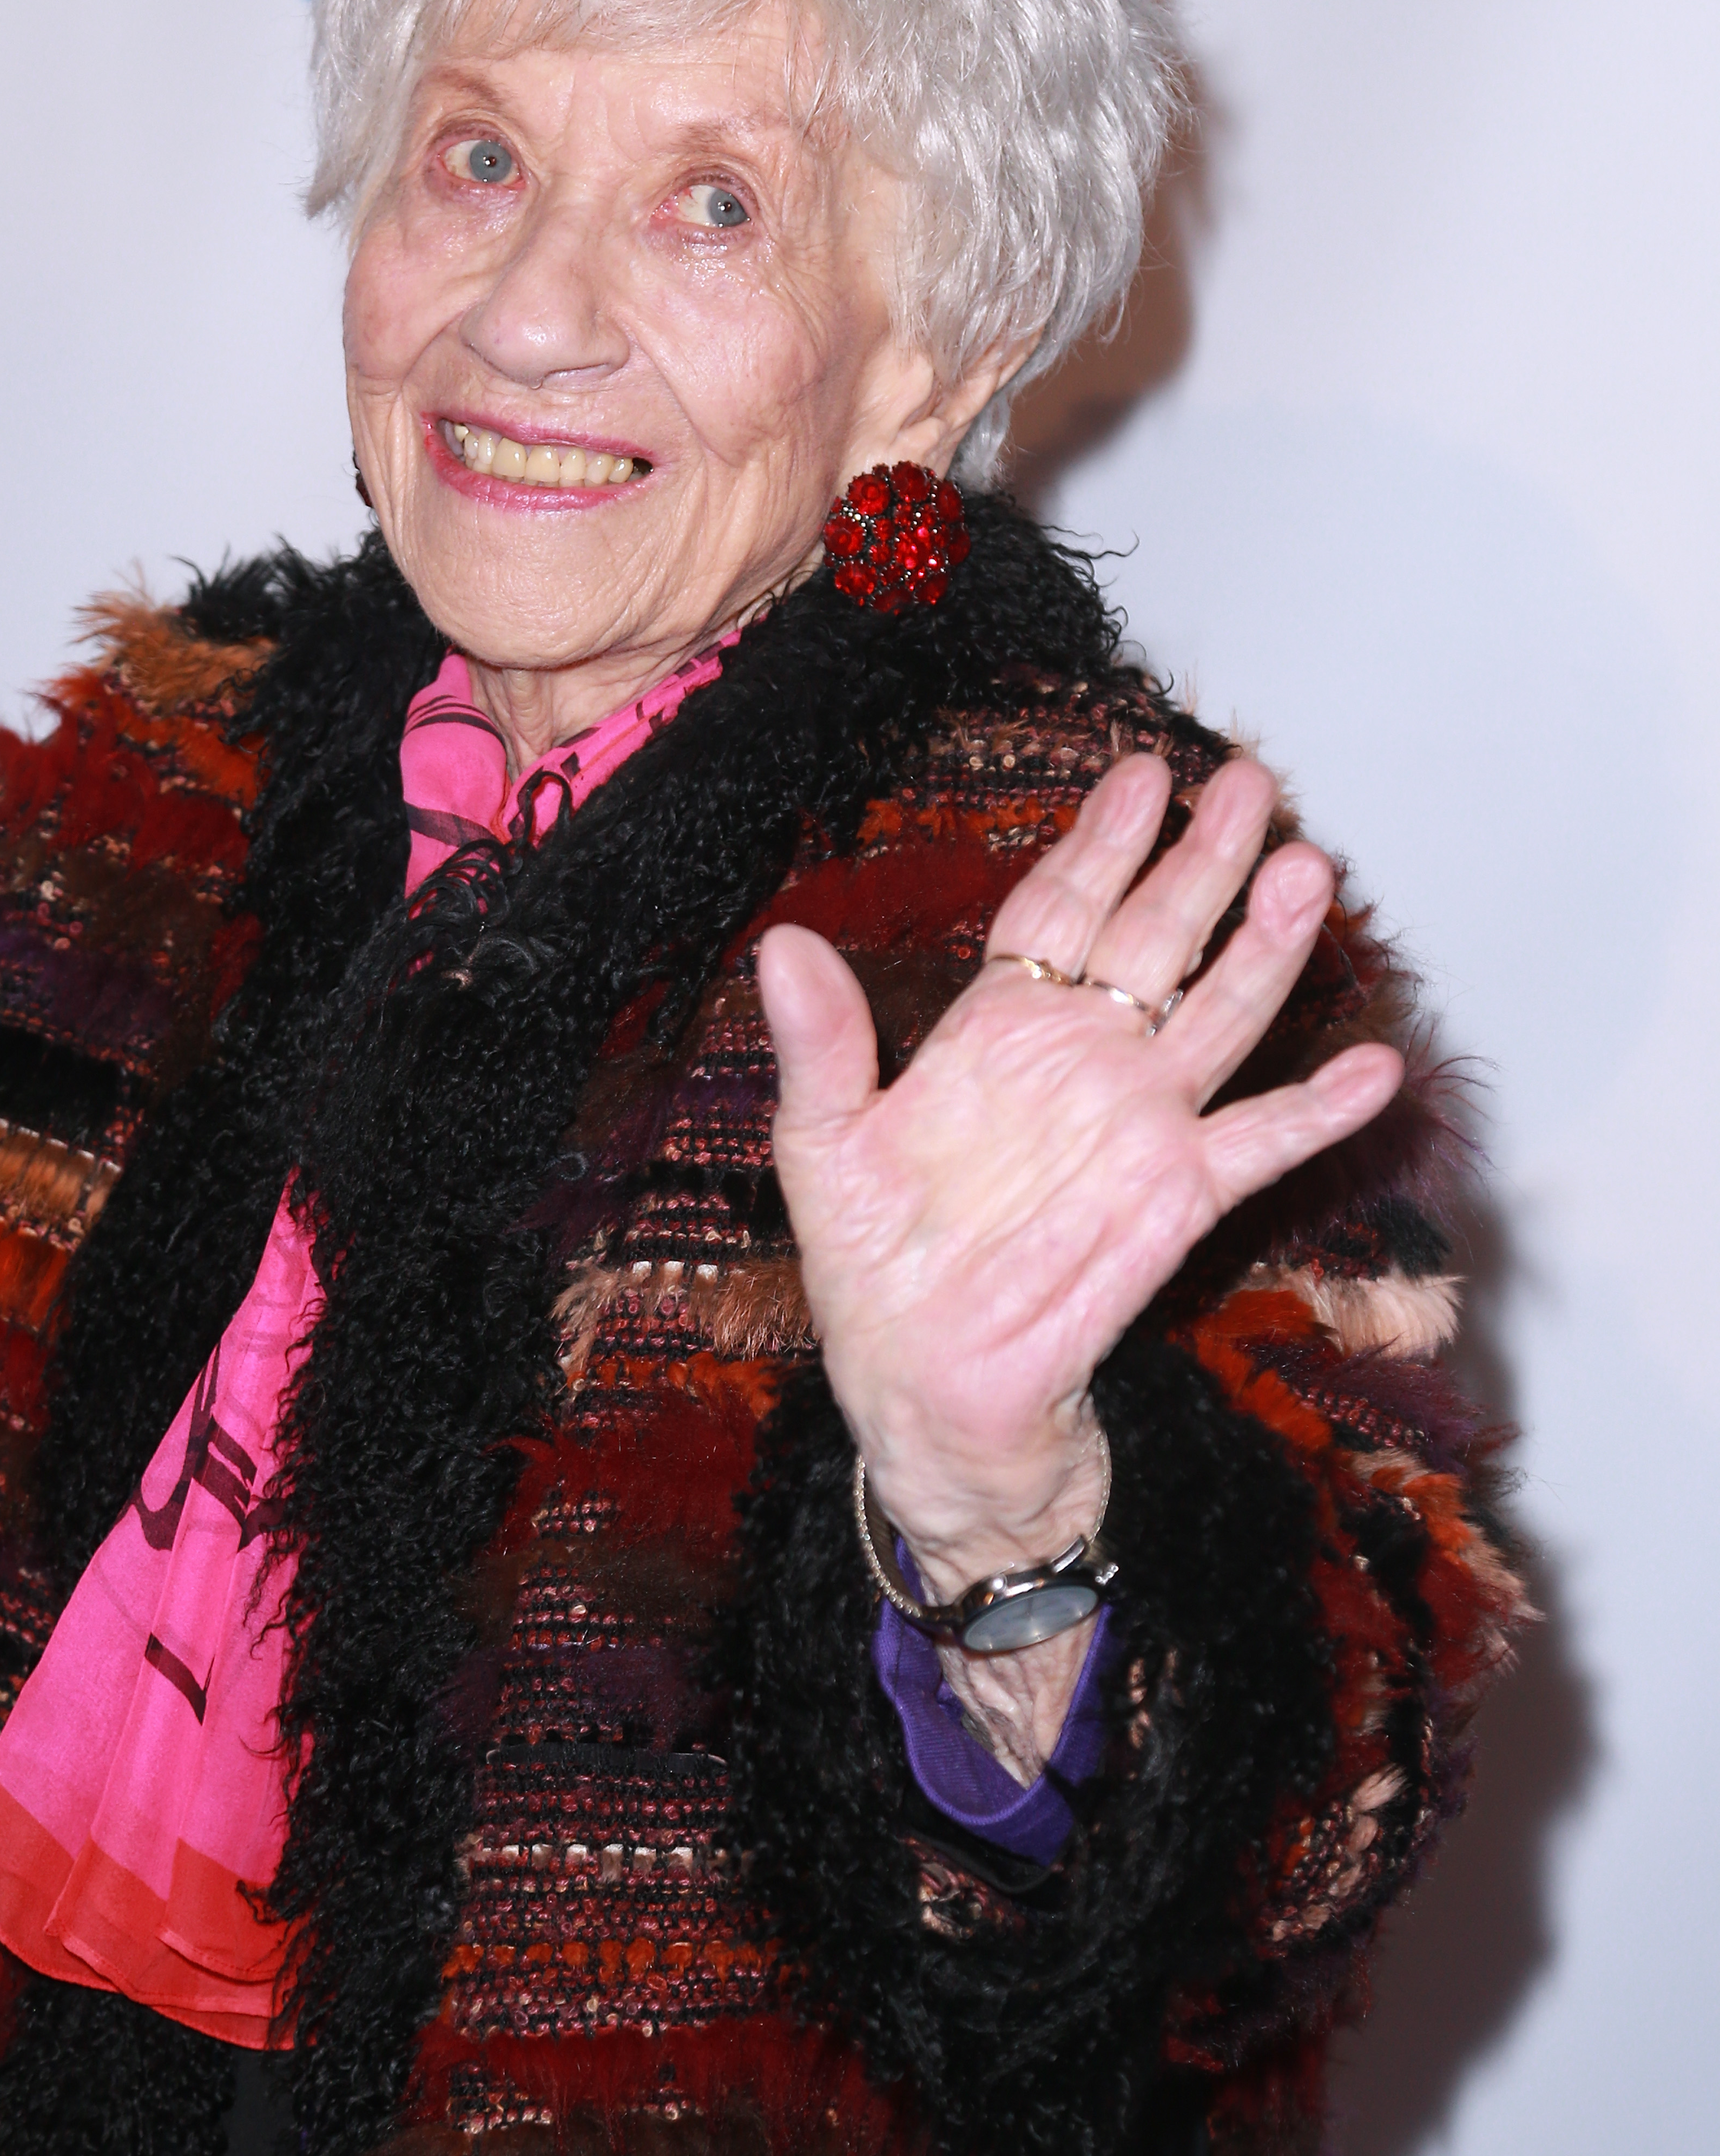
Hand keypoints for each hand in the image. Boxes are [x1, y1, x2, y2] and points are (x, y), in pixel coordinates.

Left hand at [756, 749, 1401, 1603]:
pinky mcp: (1178, 1195)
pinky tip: (1372, 1067)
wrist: (924, 1381)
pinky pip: (1260, 1140)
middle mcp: (1080, 1060)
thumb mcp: (821, 1147)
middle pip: (1153, 937)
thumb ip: (820, 1045)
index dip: (1102, 843)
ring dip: (1265, 947)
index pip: (1061, 912)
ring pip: (1217, 1013)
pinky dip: (1318, 1108)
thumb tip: (782, 944)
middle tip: (1246, 782)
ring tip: (1307, 873)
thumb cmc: (870, 1264)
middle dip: (1201, 859)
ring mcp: (1139, 1121)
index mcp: (997, 1032)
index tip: (1141, 775)